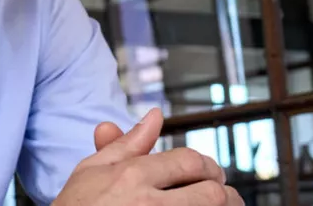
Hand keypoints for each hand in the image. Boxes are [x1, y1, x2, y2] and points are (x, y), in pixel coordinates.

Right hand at [53, 109, 243, 205]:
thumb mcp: (90, 173)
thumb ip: (126, 144)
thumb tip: (155, 116)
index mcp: (131, 177)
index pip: (189, 161)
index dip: (206, 166)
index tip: (207, 174)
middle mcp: (147, 204)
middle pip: (211, 192)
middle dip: (222, 191)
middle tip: (220, 194)